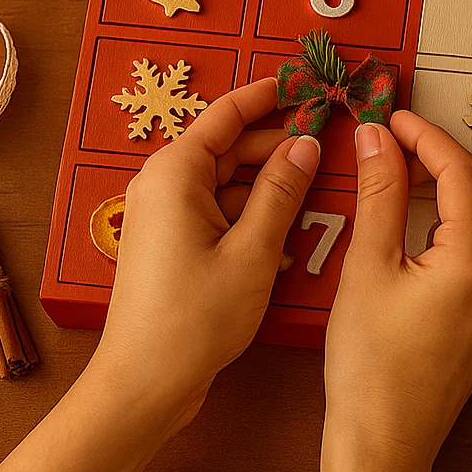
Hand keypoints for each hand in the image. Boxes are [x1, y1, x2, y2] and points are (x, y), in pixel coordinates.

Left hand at [93, 77, 319, 424]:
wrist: (144, 385)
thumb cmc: (196, 317)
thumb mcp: (253, 250)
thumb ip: (282, 190)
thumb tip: (307, 144)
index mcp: (176, 173)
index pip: (227, 114)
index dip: (268, 96)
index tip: (305, 85)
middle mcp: (164, 184)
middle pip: (230, 147)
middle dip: (277, 145)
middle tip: (328, 145)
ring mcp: (166, 214)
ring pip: (228, 181)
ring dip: (269, 184)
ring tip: (317, 192)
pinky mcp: (172, 241)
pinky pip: (219, 209)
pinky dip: (252, 212)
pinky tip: (288, 231)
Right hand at [319, 112, 471, 471]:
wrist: (383, 444)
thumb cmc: (369, 367)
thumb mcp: (367, 267)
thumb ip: (378, 192)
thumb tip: (376, 138)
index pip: (460, 172)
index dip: (425, 136)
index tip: (391, 117)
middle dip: (438, 156)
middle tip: (392, 138)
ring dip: (448, 185)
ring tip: (400, 168)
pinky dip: (454, 219)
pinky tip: (420, 215)